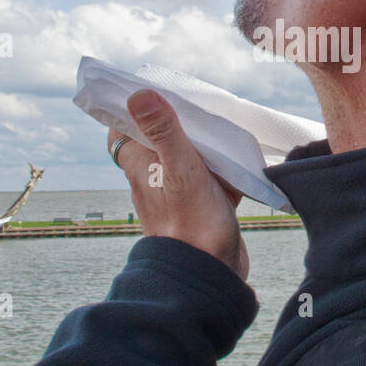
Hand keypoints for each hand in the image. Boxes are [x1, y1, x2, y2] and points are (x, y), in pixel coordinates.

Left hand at [109, 91, 249, 280]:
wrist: (211, 276)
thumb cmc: (191, 224)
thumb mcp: (180, 168)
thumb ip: (163, 130)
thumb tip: (138, 94)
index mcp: (140, 165)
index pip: (124, 128)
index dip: (134, 108)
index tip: (151, 90)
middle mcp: (154, 176)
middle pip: (158, 138)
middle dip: (175, 121)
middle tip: (195, 103)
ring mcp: (179, 192)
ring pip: (187, 157)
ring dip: (203, 144)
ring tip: (222, 125)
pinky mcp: (204, 205)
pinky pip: (212, 177)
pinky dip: (224, 167)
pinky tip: (241, 160)